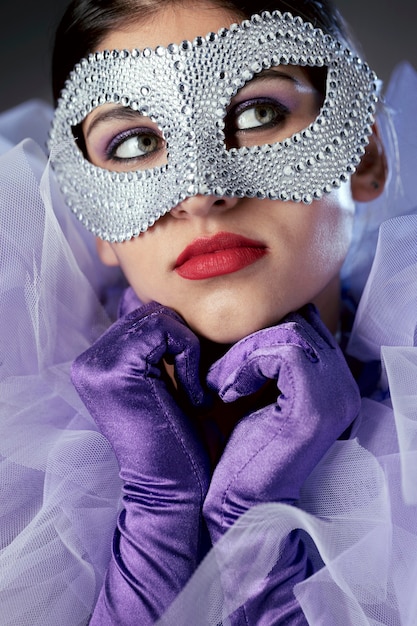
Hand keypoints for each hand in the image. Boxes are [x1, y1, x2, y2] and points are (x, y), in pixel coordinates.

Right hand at [71, 302, 209, 624]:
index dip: (179, 336)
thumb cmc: (187, 441)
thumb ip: (161, 343)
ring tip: (193, 391)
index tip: (195, 374)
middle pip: (152, 310)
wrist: (180, 494)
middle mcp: (90, 361)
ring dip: (189, 349)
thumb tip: (166, 300)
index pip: (145, 313)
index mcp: (99, 362)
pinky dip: (189, 356)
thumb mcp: (173, 381)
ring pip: (160, 316)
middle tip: (197, 383)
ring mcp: (96, 365)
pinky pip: (165, 331)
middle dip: (184, 339)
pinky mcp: (115, 371)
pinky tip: (192, 394)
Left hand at [202, 305, 360, 623]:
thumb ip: (255, 349)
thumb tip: (236, 307)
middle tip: (219, 367)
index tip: (225, 355)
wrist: (232, 505)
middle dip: (250, 334)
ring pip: (289, 329)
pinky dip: (244, 363)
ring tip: (218, 382)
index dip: (259, 326)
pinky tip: (225, 390)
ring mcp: (336, 395)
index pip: (302, 318)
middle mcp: (343, 384)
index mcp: (329, 378)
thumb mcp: (246, 385)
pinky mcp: (315, 409)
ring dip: (242, 350)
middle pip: (299, 318)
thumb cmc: (231, 446)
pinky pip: (282, 352)